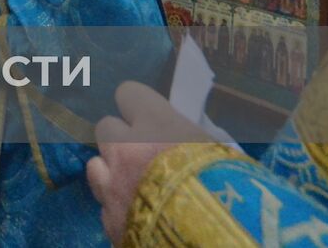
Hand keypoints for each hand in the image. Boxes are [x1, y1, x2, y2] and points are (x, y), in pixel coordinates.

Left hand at [86, 82, 208, 244]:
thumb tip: (181, 138)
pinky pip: (105, 206)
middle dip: (121, 139)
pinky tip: (137, 217)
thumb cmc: (232, 189)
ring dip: (111, 173)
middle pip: (106, 128)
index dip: (138, 106)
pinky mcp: (109, 221)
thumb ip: (188, 139)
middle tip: (142, 156)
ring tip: (134, 187)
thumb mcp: (218, 152)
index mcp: (156, 125)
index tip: (148, 118)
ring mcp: (112, 186)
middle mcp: (125, 149)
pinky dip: (118, 209)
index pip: (128, 93)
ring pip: (95, 165)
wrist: (217, 240)